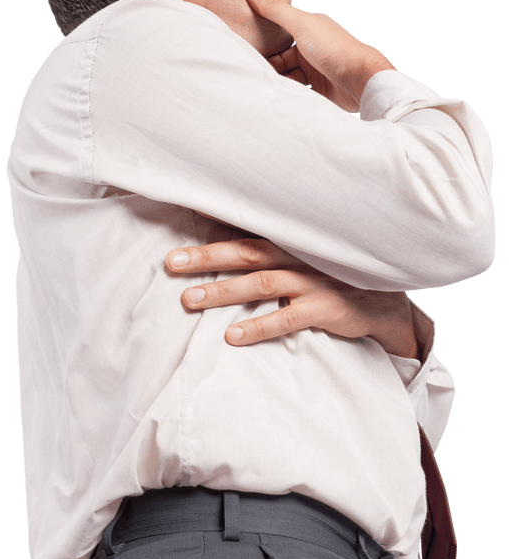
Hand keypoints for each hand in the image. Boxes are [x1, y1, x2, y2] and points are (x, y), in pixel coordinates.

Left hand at [165, 237, 419, 357]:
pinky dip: (258, 327)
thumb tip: (227, 241)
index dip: (214, 225)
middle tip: (170, 263)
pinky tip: (231, 336)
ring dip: (222, 291)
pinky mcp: (324, 308)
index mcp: (292, 240)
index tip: (182, 221)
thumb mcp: (309, 256)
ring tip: (189, 299)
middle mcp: (300, 255)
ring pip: (259, 283)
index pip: (247, 228)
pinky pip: (285, 319)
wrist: (387, 304)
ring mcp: (312, 281)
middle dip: (205, 257)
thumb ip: (274, 249)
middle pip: (245, 252)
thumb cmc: (338, 277)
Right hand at [244, 0, 395, 111]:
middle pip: (282, 57)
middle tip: (254, 73)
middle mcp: (312, 47)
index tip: (247, 50)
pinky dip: (289, 91)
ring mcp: (316, 68)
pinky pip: (298, 89)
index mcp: (309, 28)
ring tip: (263, 86)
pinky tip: (278, 95)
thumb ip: (275, 10)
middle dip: (270, 65)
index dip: (264, 43)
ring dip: (278, 79)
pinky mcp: (320, 89)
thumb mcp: (300, 24)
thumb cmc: (333, 48)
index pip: (280, 34)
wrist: (360, 80)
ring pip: (289, 74)